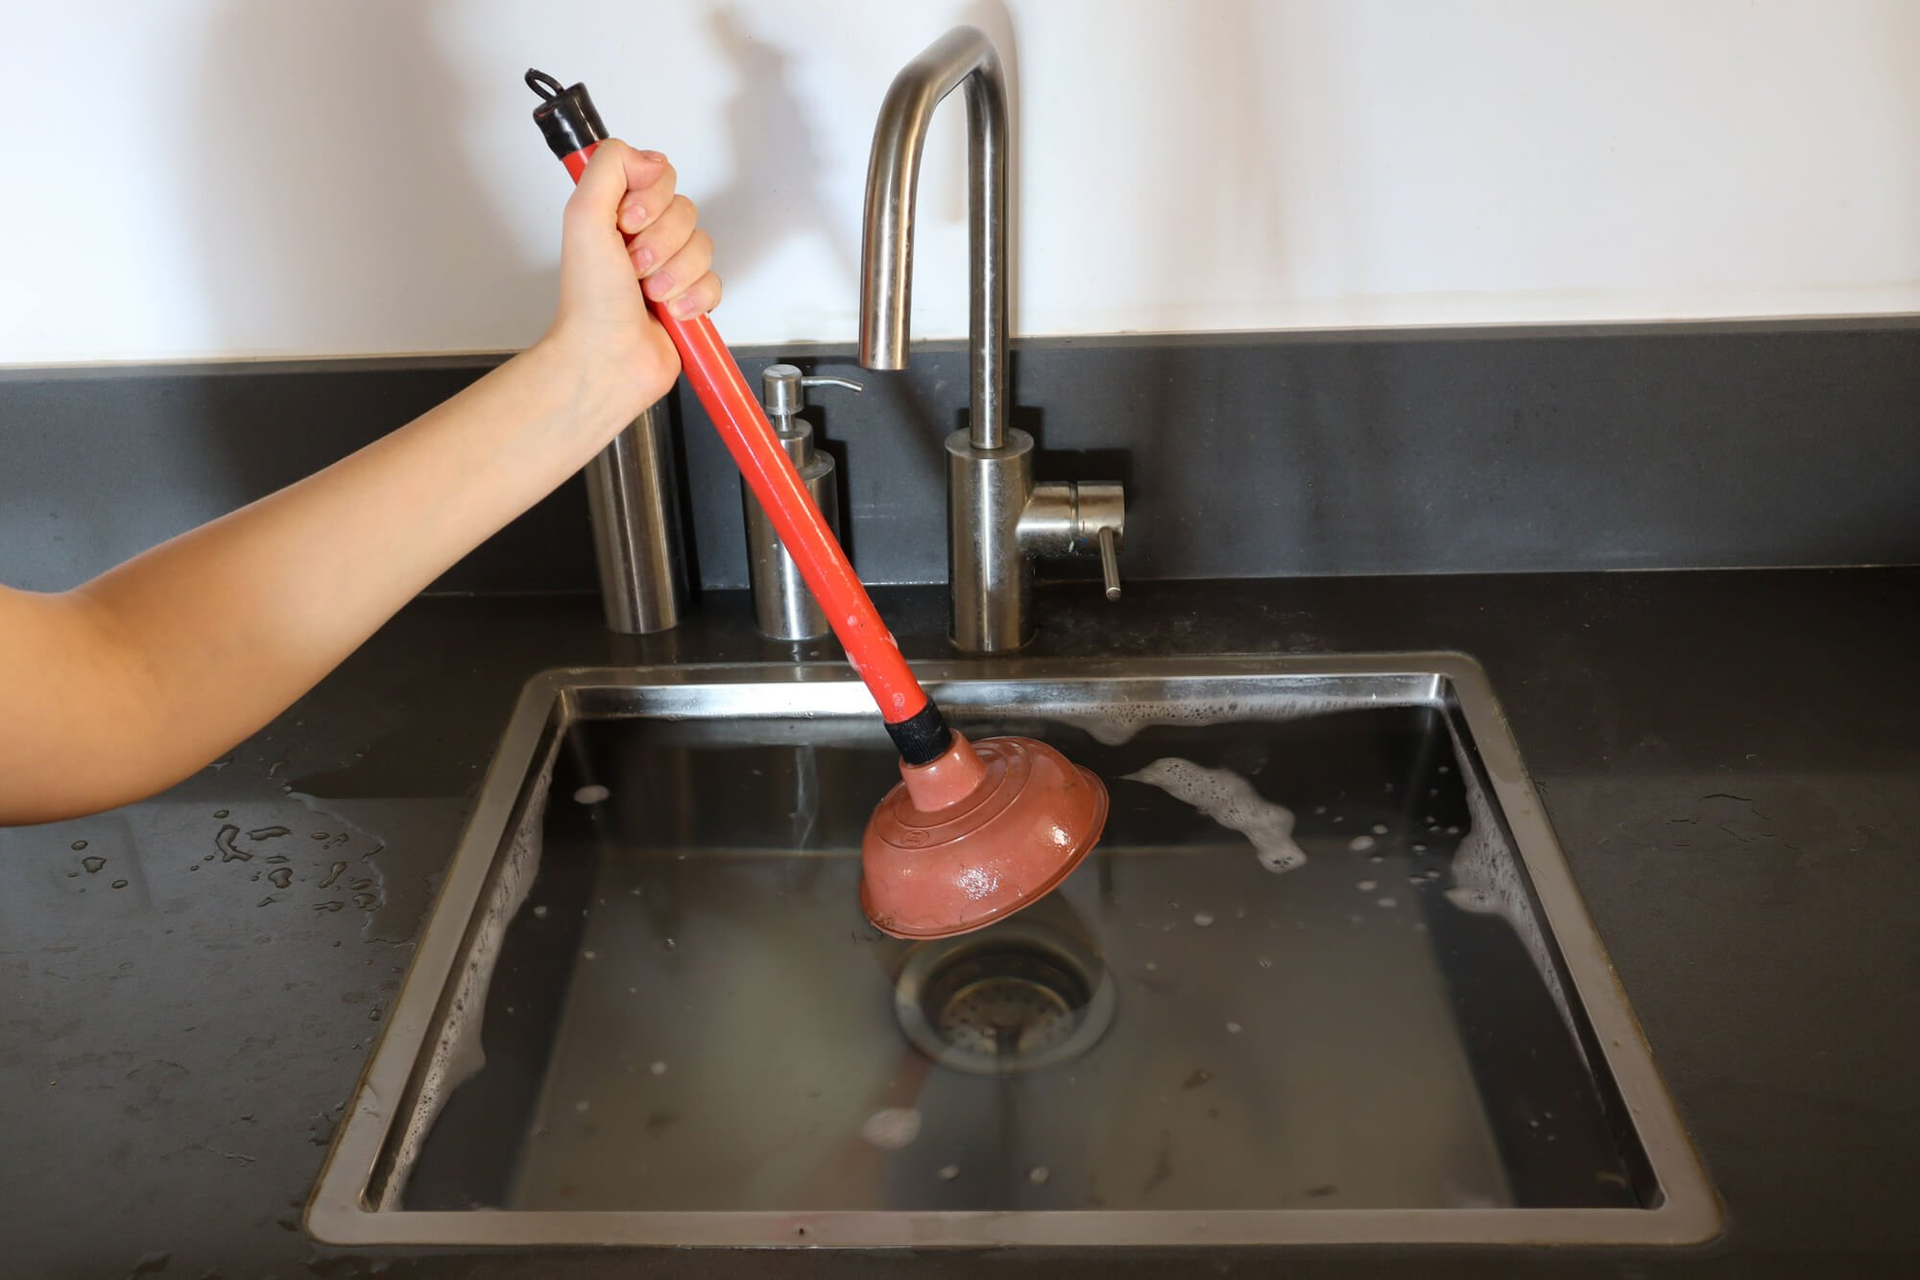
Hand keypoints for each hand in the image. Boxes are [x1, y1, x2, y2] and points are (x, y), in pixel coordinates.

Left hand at [541, 140, 723, 421]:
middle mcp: (643, 236)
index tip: (626, 222)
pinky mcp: (691, 297)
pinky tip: (671, 312)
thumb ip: (609, 167)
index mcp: (616, 211)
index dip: (650, 199)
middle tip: (633, 267)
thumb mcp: (584, 216)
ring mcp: (669, 267)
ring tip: (649, 294)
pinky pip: (716, 282)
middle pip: (686, 210)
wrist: (607, 358)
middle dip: (661, 243)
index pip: (660, 174)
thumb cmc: (589, 303)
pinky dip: (693, 299)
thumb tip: (649, 156)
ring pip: (703, 245)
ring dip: (675, 274)